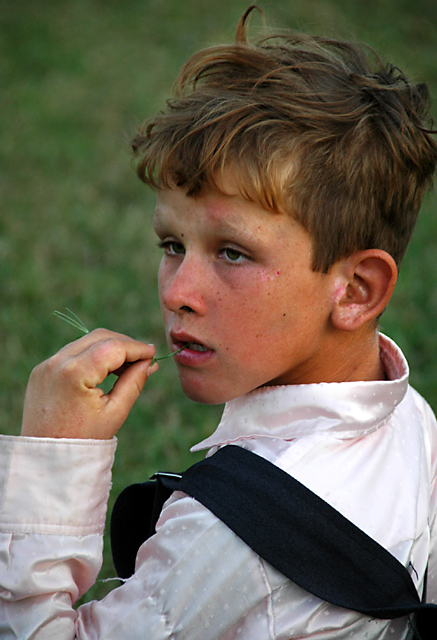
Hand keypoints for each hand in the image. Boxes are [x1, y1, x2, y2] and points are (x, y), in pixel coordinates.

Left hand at [21, 329, 157, 439]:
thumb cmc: (82, 440)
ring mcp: (46, 365)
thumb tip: (149, 362)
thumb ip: (134, 382)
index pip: (114, 347)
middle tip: (144, 360)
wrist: (46, 457)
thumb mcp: (115, 412)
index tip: (153, 353)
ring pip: (86, 342)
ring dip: (109, 349)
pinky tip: (106, 370)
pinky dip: (92, 356)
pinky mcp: (42, 370)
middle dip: (125, 345)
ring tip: (127, 368)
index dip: (137, 348)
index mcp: (75, 372)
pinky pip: (72, 353)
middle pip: (100, 337)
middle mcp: (57, 362)